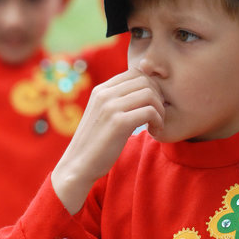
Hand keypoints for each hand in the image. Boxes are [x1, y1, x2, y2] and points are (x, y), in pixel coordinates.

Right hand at [51, 68, 164, 213]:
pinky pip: (150, 111)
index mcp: (101, 90)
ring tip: (156, 124)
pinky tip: (154, 132)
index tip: (151, 105)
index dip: (151, 87)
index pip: (135, 73)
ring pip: (150, 94)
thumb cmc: (95, 144)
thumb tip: (140, 92)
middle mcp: (104, 94)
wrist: (78, 165)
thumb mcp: (102, 115)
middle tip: (157, 116)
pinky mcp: (118, 123)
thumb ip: (116, 101)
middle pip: (145, 81)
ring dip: (160, 110)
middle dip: (158, 97)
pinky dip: (158, 121)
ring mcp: (110, 107)